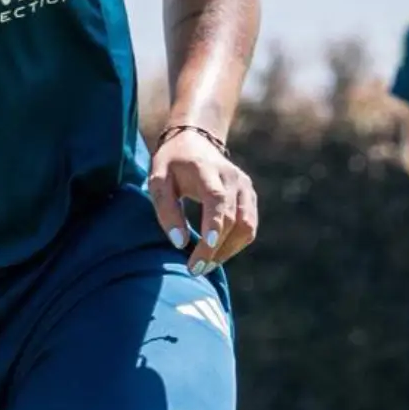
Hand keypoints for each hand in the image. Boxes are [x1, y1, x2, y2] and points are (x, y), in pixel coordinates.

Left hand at [148, 125, 258, 274]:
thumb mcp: (158, 179)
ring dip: (228, 250)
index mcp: (207, 170)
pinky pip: (249, 226)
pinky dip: (235, 244)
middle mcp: (233, 178)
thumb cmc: (171, 163)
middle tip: (194, 269)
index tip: (204, 249)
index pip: (217, 200)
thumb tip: (179, 243)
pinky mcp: (250, 196)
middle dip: (215, 248)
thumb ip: (166, 209)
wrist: (194, 140)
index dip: (214, 225)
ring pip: (246, 227)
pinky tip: (216, 253)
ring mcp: (245, 187)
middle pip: (233, 220)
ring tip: (205, 265)